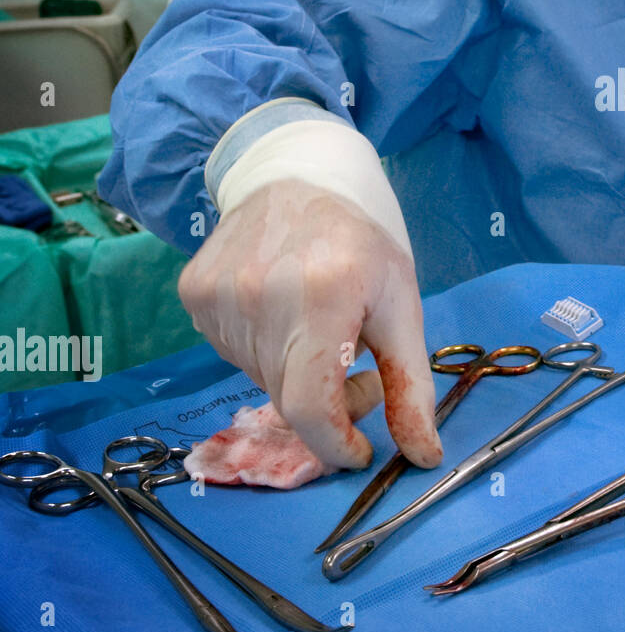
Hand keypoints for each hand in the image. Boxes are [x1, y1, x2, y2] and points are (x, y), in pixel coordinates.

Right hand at [178, 180, 441, 471]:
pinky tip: (283, 310)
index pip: (310, 406)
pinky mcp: (193, 294)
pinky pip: (230, 352)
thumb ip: (413, 384)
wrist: (295, 175)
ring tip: (323, 331)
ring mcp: (218, 295)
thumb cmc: (360, 243)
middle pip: (289, 397)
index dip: (334, 444)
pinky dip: (264, 350)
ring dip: (297, 375)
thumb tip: (424, 456)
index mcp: (323, 296)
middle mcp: (260, 295)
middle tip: (359, 371)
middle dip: (329, 405)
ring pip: (260, 378)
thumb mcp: (402, 304)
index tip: (358, 452)